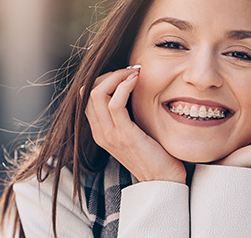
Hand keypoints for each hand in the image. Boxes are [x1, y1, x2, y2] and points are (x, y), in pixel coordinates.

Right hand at [83, 66, 185, 182]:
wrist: (164, 180)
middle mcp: (100, 133)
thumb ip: (128, 114)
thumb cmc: (155, 153)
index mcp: (100, 132)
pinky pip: (115, 103)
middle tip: (130, 70)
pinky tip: (136, 82)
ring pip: (97, 93)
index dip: (103, 79)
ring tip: (134, 73)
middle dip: (108, 74)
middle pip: (88, 92)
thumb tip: (131, 88)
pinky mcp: (125, 135)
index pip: (87, 96)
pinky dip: (124, 86)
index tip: (125, 73)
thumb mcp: (135, 131)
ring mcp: (110, 135)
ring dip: (116, 76)